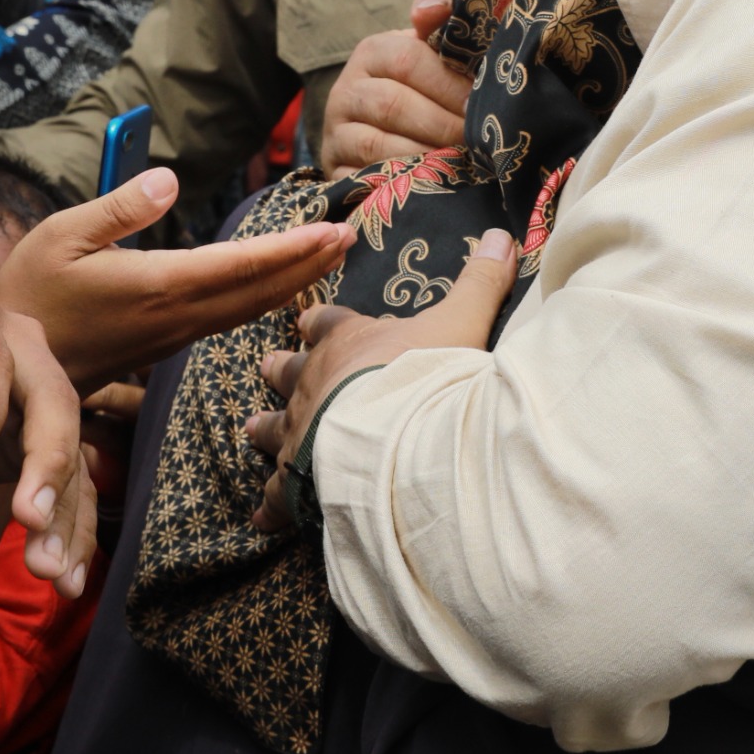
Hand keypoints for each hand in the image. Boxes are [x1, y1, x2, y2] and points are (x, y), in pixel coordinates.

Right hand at [0, 167, 352, 391]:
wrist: (10, 369)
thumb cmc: (29, 292)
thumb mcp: (60, 235)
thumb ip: (118, 208)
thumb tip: (168, 180)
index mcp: (154, 286)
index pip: (238, 266)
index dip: (289, 249)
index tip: (332, 230)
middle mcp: (174, 316)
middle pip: (256, 291)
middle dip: (308, 264)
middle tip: (353, 235)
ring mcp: (172, 335)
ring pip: (247, 308)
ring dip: (293, 282)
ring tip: (330, 255)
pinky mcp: (165, 343)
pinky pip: (228, 319)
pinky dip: (262, 297)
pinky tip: (279, 284)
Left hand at [0, 284, 96, 594]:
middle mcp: (16, 344)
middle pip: (51, 394)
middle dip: (49, 457)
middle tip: (28, 517)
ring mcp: (36, 392)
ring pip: (70, 444)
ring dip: (64, 509)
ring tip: (50, 570)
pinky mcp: (42, 438)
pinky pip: (69, 481)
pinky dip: (71, 528)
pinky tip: (67, 578)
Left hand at [247, 230, 516, 532]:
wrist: (397, 439)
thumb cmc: (427, 377)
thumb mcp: (463, 323)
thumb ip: (480, 283)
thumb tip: (502, 235)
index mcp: (349, 343)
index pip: (329, 323)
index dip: (320, 322)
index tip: (307, 320)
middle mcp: (315, 381)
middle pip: (290, 369)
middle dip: (280, 368)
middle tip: (266, 365)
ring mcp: (300, 430)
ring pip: (272, 425)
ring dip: (264, 426)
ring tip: (251, 428)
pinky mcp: (296, 479)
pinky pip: (277, 494)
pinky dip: (270, 505)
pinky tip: (262, 518)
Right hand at [321, 0, 470, 176]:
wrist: (377, 130)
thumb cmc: (419, 84)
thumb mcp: (429, 47)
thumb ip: (440, 16)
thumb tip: (434, 7)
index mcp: (372, 51)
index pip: (408, 60)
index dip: (449, 84)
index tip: (482, 104)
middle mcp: (346, 90)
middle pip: (393, 104)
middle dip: (443, 124)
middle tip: (479, 140)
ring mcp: (336, 133)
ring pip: (377, 145)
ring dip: (425, 155)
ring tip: (462, 163)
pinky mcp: (335, 172)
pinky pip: (364, 179)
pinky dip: (400, 182)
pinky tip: (432, 184)